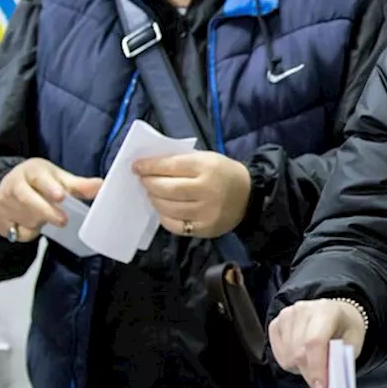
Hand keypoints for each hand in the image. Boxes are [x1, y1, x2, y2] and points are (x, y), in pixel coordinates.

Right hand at [0, 159, 102, 241]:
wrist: (7, 189)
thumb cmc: (41, 183)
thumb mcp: (59, 180)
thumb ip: (79, 185)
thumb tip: (102, 185)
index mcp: (32, 170)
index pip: (39, 177)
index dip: (50, 187)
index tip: (61, 196)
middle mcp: (14, 183)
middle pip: (27, 198)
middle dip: (46, 210)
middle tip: (63, 221)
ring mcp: (4, 201)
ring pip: (24, 216)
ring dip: (38, 222)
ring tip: (46, 220)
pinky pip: (15, 231)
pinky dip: (26, 232)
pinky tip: (29, 226)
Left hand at [133, 151, 251, 237]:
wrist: (250, 196)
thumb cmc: (224, 173)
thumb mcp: (206, 158)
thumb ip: (181, 161)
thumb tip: (150, 166)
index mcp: (207, 167)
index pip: (170, 166)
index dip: (149, 166)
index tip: (136, 166)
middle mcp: (207, 190)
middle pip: (166, 188)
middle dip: (149, 183)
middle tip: (143, 180)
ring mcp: (206, 212)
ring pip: (168, 207)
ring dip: (155, 200)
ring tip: (152, 194)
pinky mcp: (205, 228)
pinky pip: (176, 225)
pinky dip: (164, 217)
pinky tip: (164, 209)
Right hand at [268, 299, 366, 387]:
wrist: (335, 312)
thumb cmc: (345, 328)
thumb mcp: (352, 343)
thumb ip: (340, 362)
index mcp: (326, 310)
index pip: (315, 341)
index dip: (316, 368)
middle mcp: (303, 310)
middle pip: (298, 352)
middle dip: (310, 375)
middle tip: (322, 387)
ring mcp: (286, 316)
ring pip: (287, 357)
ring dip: (301, 369)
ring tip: (314, 363)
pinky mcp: (275, 323)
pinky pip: (278, 355)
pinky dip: (290, 363)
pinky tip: (302, 357)